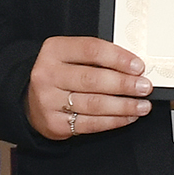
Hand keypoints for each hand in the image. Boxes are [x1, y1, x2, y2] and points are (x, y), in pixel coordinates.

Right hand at [26, 35, 151, 140]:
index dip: (118, 58)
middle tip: (144, 86)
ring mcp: (48, 101)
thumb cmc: (59, 74)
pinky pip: (90, 123)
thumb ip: (96, 57)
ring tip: (142, 105)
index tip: (138, 66)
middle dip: (124, 84)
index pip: (91, 50)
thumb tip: (133, 67)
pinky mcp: (54, 124)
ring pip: (94, 104)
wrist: (29, 99)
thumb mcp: (69, 55)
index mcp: (54, 50)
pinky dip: (114, 121)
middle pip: (93, 79)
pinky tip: (128, 116)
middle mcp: (47, 74)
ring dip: (124, 105)